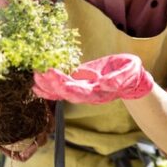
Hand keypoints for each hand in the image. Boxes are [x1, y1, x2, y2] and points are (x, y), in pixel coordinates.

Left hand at [32, 54, 153, 104]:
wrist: (131, 80)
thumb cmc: (131, 74)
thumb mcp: (130, 72)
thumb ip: (118, 78)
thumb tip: (104, 84)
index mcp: (99, 93)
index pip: (78, 92)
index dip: (64, 85)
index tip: (52, 74)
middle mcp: (88, 94)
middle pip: (65, 92)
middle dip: (51, 83)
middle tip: (39, 71)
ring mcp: (82, 89)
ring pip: (61, 91)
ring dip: (47, 84)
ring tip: (35, 74)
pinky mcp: (79, 82)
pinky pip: (61, 86)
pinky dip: (48, 86)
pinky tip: (36, 82)